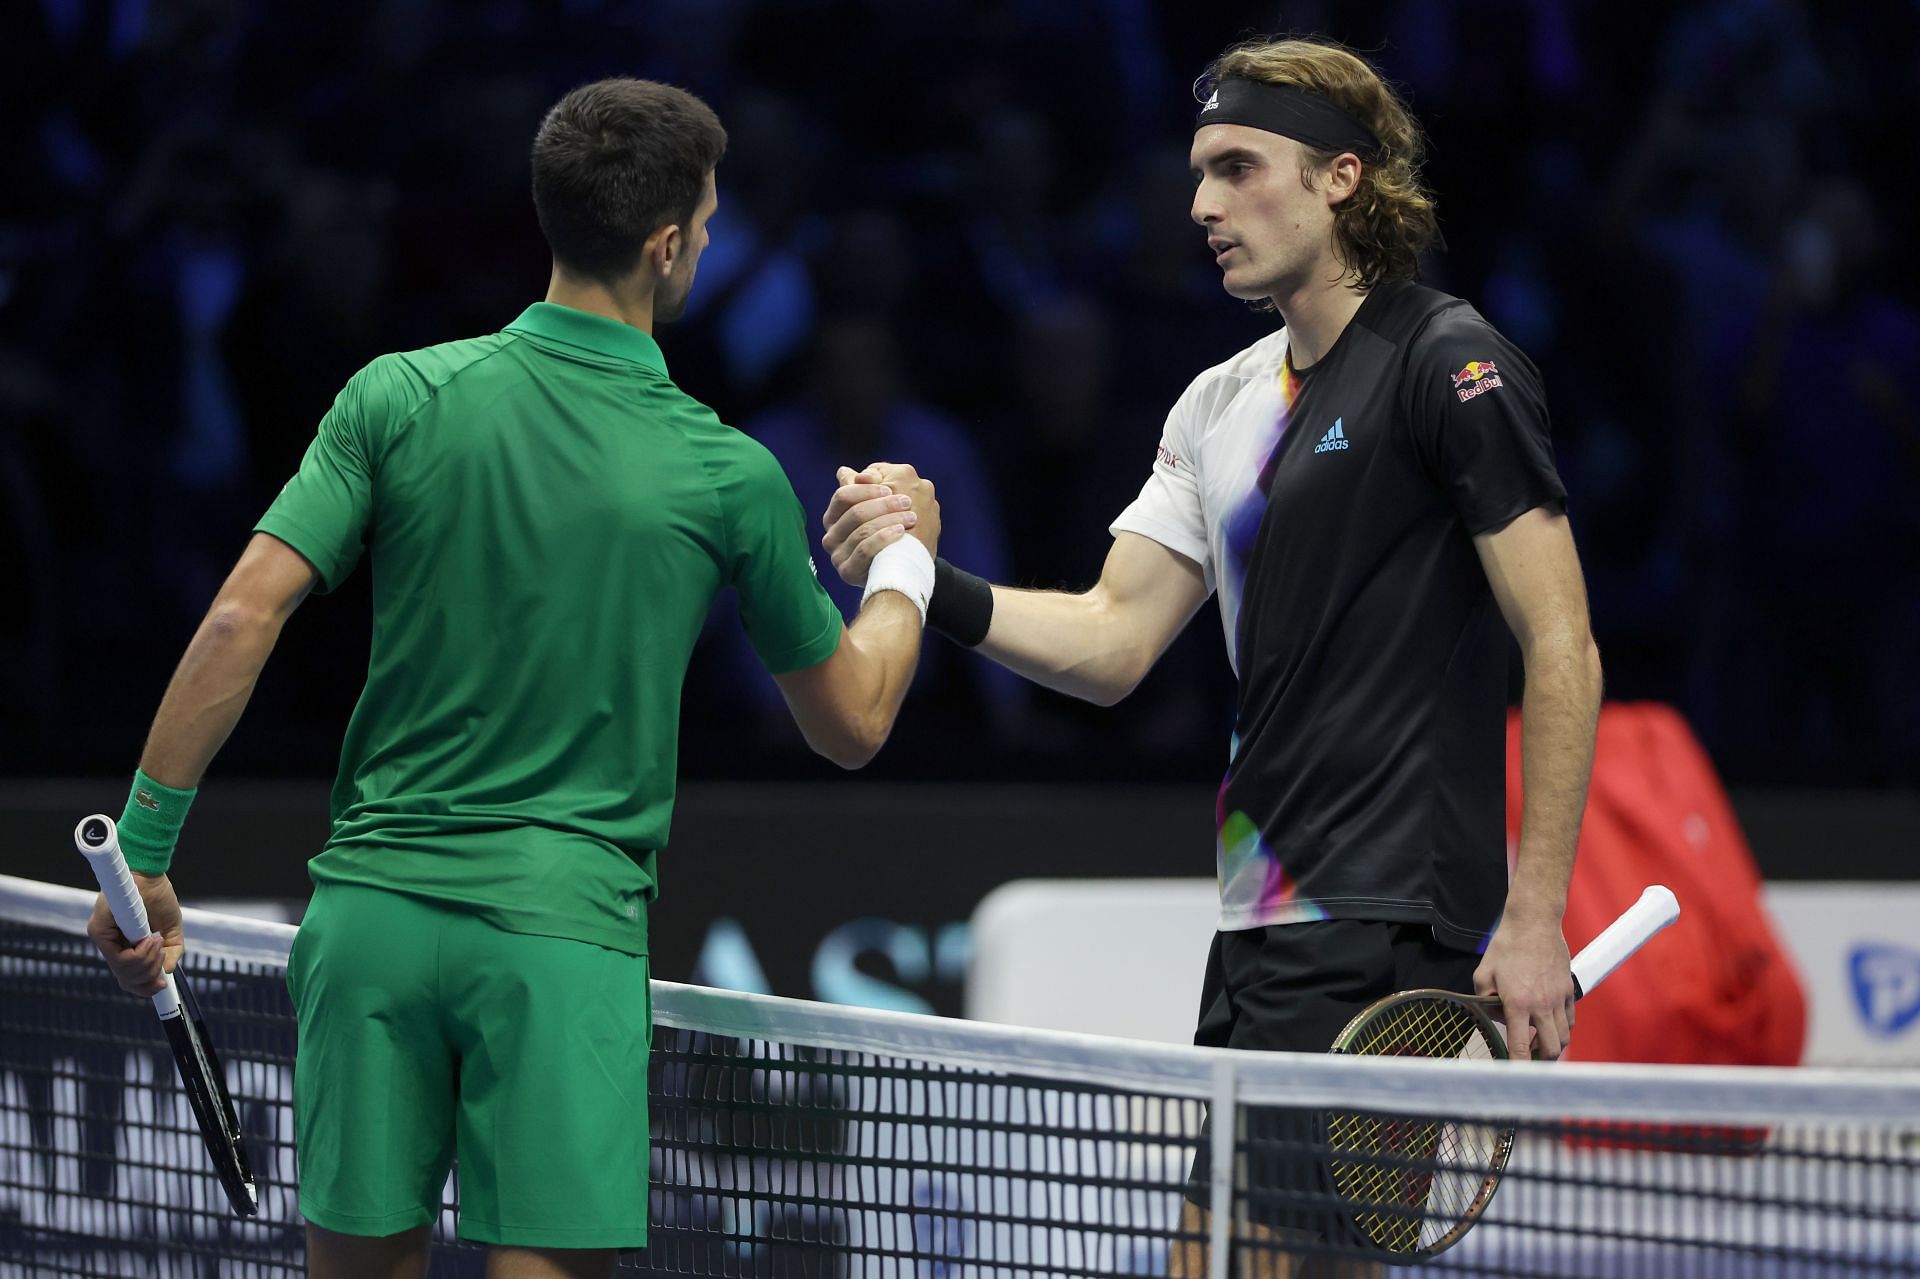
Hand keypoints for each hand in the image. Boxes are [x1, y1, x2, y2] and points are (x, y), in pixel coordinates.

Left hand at [87, 872, 183, 997]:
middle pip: (127, 980)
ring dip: (148, 962)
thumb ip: (172, 951)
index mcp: (125, 946)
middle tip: (163, 955)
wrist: (149, 875)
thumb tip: (166, 972)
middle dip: (150, 975)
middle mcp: (110, 945)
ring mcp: (102, 940)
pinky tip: (151, 940)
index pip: (128, 978)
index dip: (145, 987)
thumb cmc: (158, 897)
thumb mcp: (171, 930)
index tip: (162, 986)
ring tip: (158, 942)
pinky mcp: (98, 932)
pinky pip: (120, 958)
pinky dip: (140, 954)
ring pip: (124, 972)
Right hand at [822, 462, 938, 583]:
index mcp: (835, 517)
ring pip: (861, 530)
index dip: (866, 489)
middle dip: (883, 505)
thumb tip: (845, 471)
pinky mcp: (848, 572)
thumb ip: (869, 485)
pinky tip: (901, 532)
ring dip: (889, 520)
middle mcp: (831, 536)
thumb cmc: (896, 531)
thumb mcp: (886, 503)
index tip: (890, 488)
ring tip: (911, 518)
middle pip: (854, 512)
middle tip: (907, 501)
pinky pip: (864, 550)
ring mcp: (837, 556)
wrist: (906, 568)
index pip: (843, 496)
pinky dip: (884, 538)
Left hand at [1473, 909, 1574, 1060]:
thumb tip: (1494, 1017)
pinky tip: (1550, 1026)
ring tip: (1539, 1046)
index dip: (1519, 1066)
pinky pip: (1570, 1020)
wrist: (1534, 922)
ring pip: (1565, 1037)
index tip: (1516, 1077)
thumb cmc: (1506, 946)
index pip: (1521, 1045)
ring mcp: (1559, 998)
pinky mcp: (1569, 990)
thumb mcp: (1483, 973)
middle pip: (1552, 1049)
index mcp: (1517, 1003)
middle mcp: (1542, 1004)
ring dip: (1553, 1046)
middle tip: (1528, 1062)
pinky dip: (1562, 1029)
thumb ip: (1485, 1001)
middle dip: (1540, 1062)